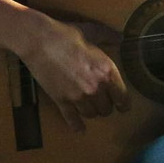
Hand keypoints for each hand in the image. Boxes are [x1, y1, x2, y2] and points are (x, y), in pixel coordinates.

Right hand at [17, 15, 130, 132]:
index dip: (124, 103)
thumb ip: (108, 36)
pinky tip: (80, 131)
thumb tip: (121, 37)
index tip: (123, 105)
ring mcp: (78, 96)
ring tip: (90, 108)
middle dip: (106, 106)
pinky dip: (76, 126)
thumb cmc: (66, 34)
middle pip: (107, 109)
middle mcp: (96, 88)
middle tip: (102, 102)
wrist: (39, 41)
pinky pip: (72, 119)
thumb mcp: (91, 31)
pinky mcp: (62, 100)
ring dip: (92, 112)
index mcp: (107, 71)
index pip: (123, 97)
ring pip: (91, 114)